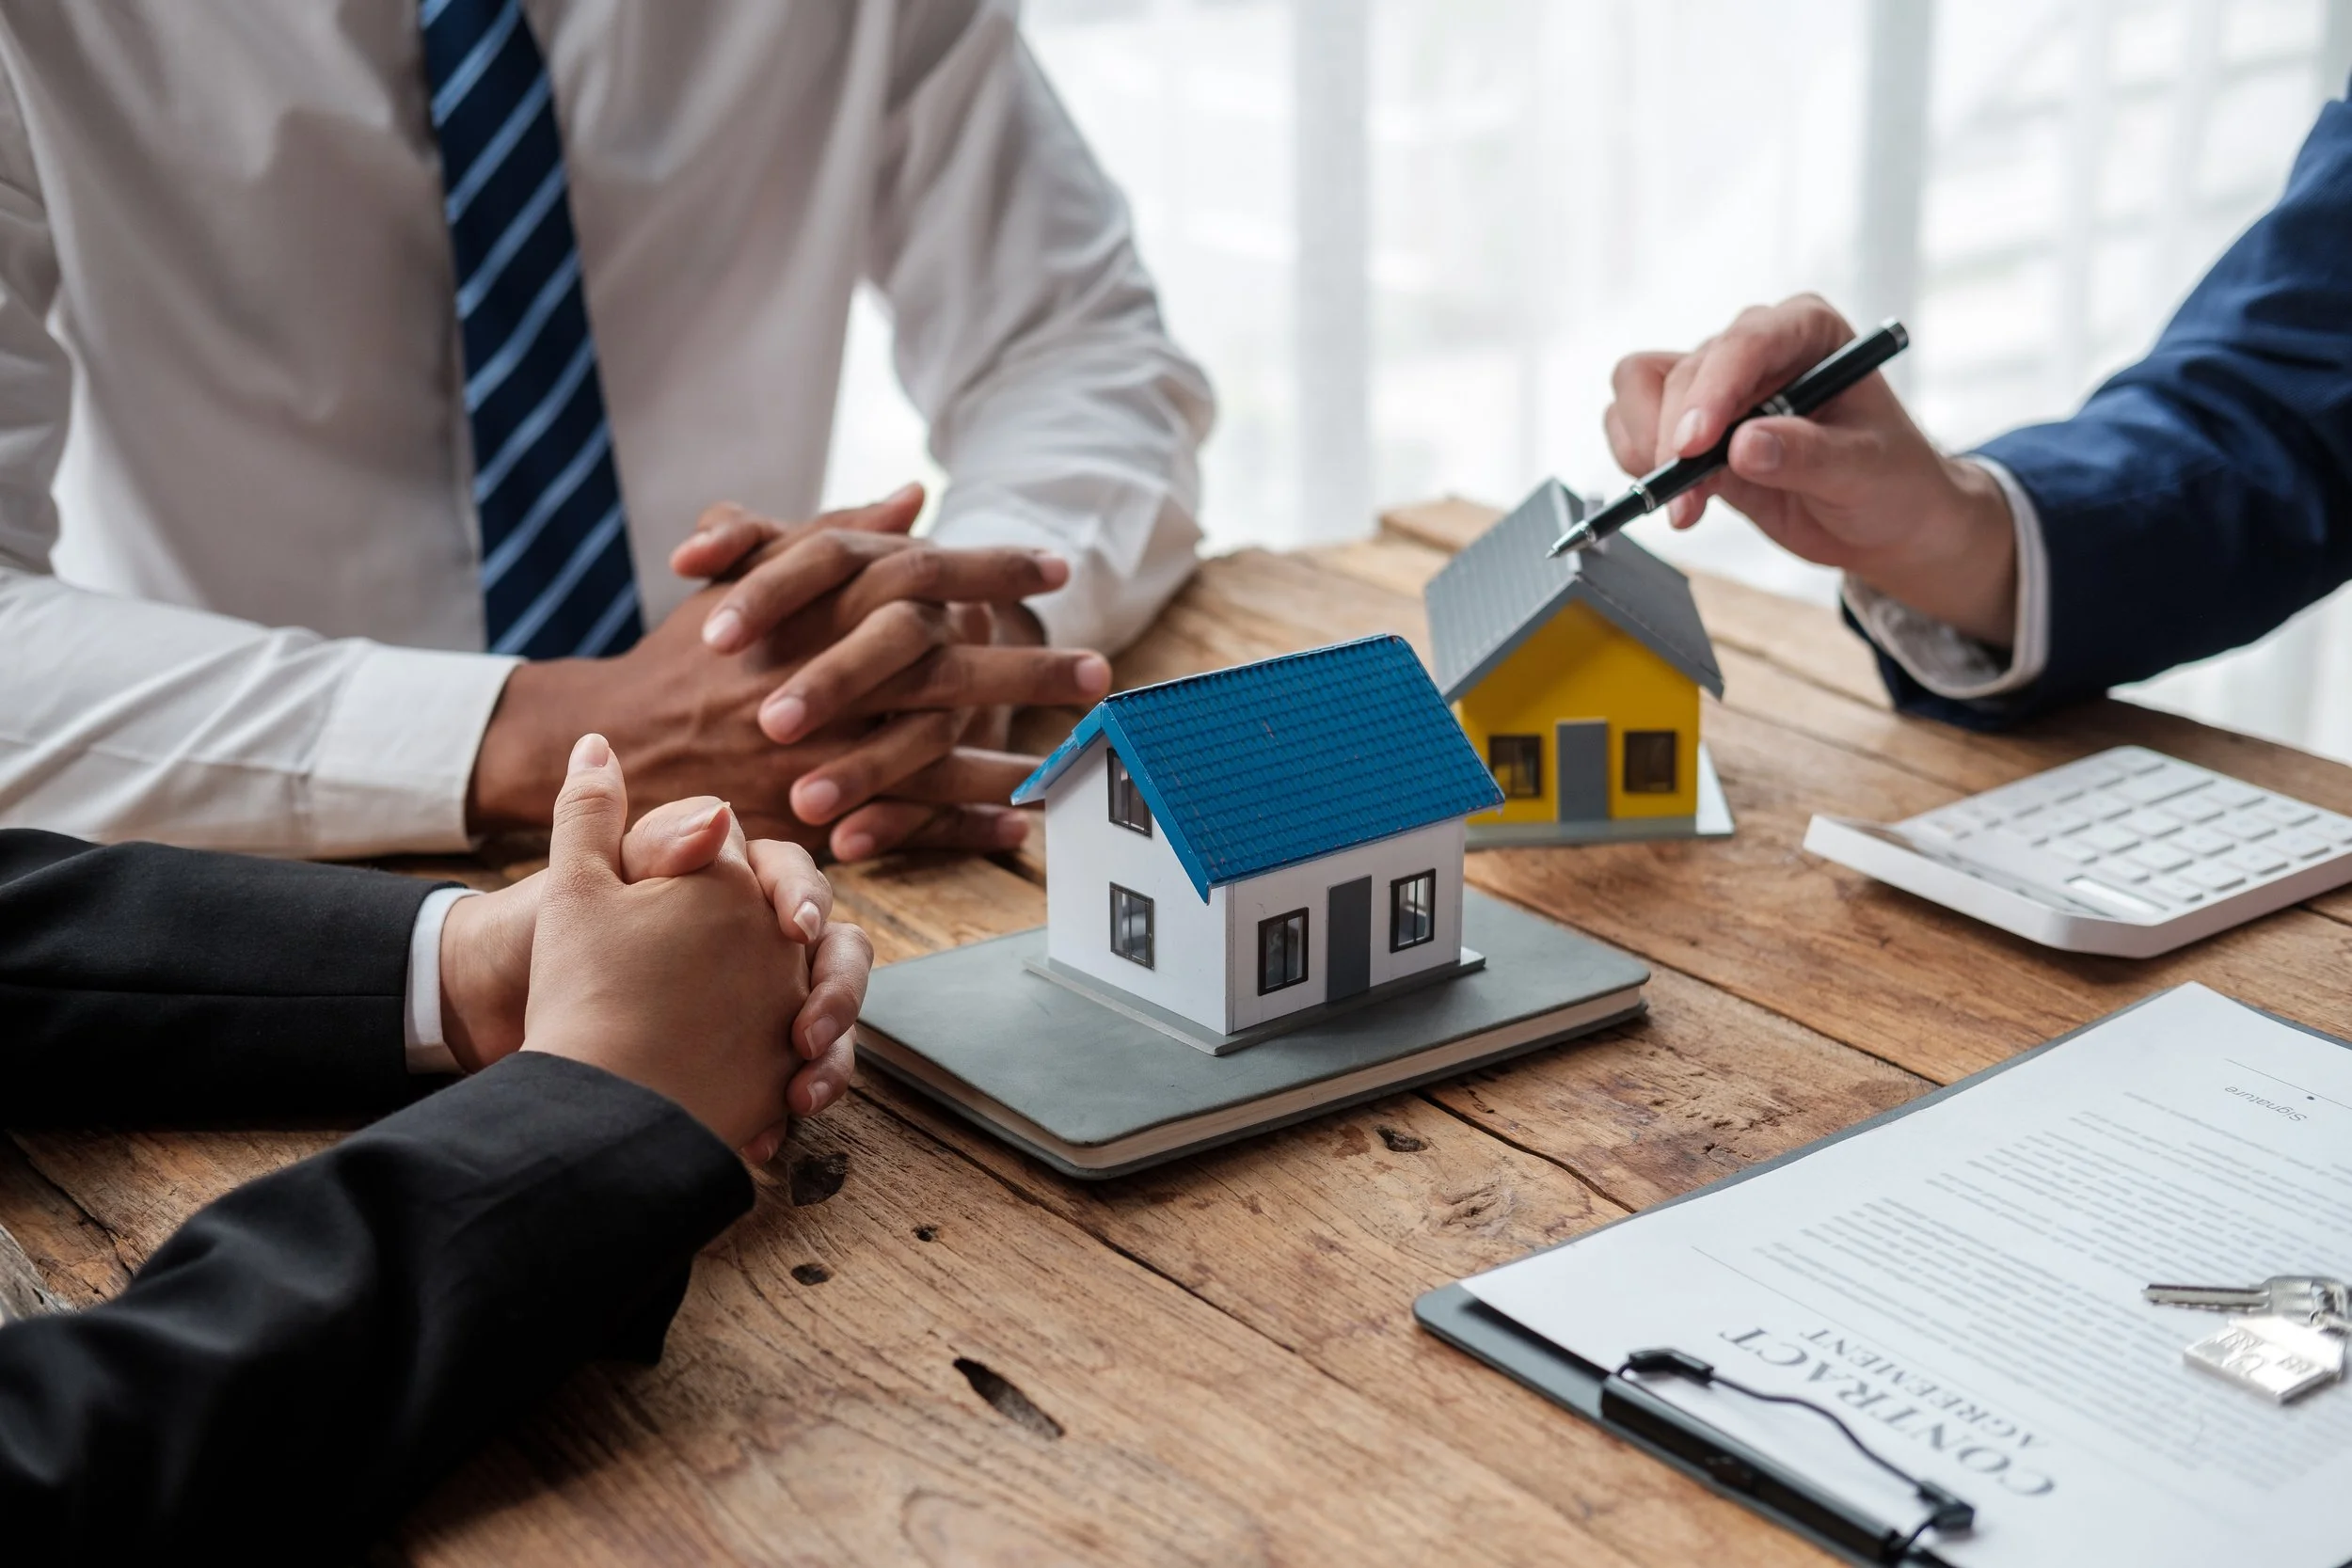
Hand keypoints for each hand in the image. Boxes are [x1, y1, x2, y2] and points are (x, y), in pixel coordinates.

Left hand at [442, 785, 872, 1144]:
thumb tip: (719, 811)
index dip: (803, 898)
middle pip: (835, 952)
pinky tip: (764, 1135)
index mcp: (723, 883)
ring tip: (801, 1094)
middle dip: (838, 990)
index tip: (793, 928)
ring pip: (830, 1019)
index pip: (790, 877)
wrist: (491, 1011)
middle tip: (808, 1030)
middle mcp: (754, 938)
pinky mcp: (749, 1060)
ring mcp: (760, 1001)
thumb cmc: (537, 938)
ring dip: (831, 1056)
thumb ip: (655, 843)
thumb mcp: (585, 886)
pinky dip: (791, 1104)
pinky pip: (797, 1079)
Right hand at [467, 488, 1104, 858]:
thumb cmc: (693, 655)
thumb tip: (913, 497)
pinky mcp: (811, 811)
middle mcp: (819, 676)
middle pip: (941, 669)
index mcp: (810, 608)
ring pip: (933, 751)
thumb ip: (834, 533)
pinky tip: (1020, 824)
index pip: (915, 577)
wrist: (615, 744)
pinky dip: (963, 822)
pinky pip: (904, 819)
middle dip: (1024, 671)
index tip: (1056, 570)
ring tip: (1081, 754)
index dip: (990, 573)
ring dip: (1010, 754)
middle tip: (1097, 670)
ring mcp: (816, 749)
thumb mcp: (754, 578)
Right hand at [1603, 293, 2019, 645]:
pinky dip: (1637, 465)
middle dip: (1673, 438)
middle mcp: (1754, 348)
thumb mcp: (1864, 470)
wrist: (1879, 518)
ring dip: (1645, 448)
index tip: (1693, 447)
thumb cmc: (1889, 480)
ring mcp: (1717, 385)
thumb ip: (1806, 455)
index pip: (1745, 342)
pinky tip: (1681, 501)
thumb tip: (1743, 447)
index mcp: (1808, 331)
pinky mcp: (1690, 425)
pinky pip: (1633, 426)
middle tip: (1686, 500)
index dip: (1712, 390)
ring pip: (1639, 388)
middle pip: (1682, 373)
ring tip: (1686, 504)